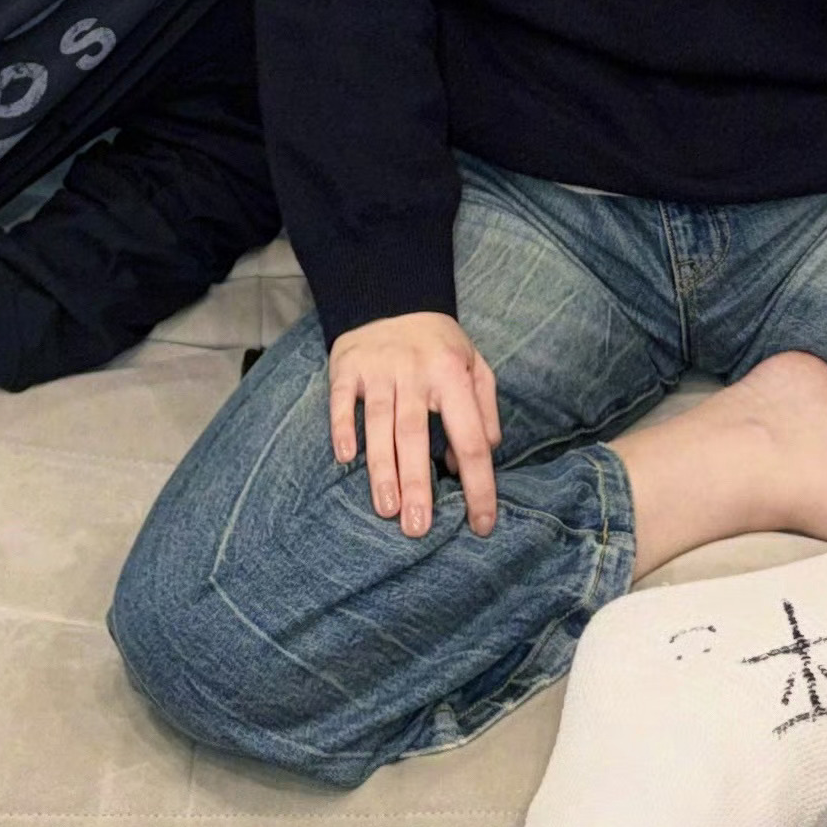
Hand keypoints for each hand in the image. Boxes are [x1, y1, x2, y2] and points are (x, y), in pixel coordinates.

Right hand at [327, 311, 501, 538]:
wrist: (393, 297)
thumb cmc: (440, 346)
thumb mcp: (475, 367)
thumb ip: (484, 411)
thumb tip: (478, 457)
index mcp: (453, 376)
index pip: (472, 439)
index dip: (479, 484)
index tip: (482, 524)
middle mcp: (416, 372)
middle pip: (417, 436)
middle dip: (418, 484)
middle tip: (418, 529)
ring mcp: (379, 369)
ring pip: (380, 424)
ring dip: (382, 469)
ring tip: (387, 509)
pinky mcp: (347, 367)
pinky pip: (342, 401)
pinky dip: (343, 428)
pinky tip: (345, 458)